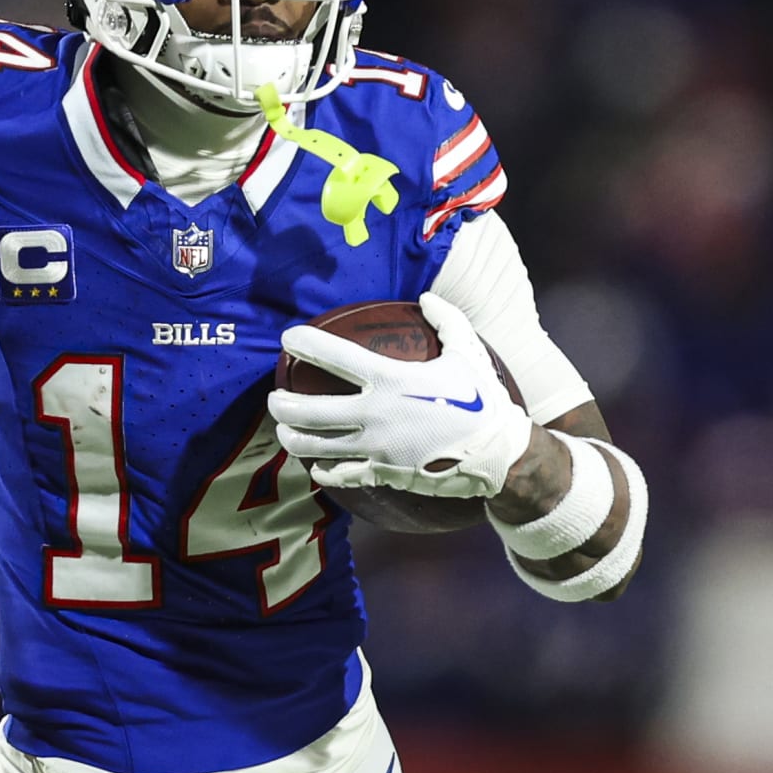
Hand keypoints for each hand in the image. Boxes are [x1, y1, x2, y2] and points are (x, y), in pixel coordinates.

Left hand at [267, 292, 533, 498]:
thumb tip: (426, 297)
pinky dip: (322, 469)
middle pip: (308, 412)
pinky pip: (338, 475)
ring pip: (314, 447)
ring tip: (283, 431)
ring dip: (290, 438)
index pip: (334, 357)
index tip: (287, 338)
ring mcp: (375, 448)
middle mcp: (375, 415)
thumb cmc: (482, 399)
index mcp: (391, 380)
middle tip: (274, 398)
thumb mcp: (468, 351)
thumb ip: (445, 319)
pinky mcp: (381, 474)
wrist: (497, 453)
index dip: (304, 343)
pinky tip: (316, 464)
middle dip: (281, 404)